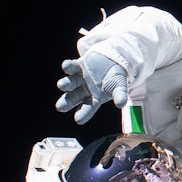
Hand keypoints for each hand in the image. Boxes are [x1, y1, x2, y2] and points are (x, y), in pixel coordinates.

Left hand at [55, 8, 153, 123]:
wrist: (113, 61)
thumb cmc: (116, 79)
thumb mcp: (120, 87)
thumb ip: (120, 95)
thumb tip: (121, 104)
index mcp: (93, 100)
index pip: (87, 109)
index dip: (83, 114)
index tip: (78, 119)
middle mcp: (83, 91)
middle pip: (73, 98)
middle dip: (66, 102)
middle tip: (60, 107)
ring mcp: (79, 79)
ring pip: (70, 83)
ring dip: (65, 84)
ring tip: (61, 85)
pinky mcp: (77, 66)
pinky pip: (71, 67)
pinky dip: (68, 67)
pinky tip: (65, 66)